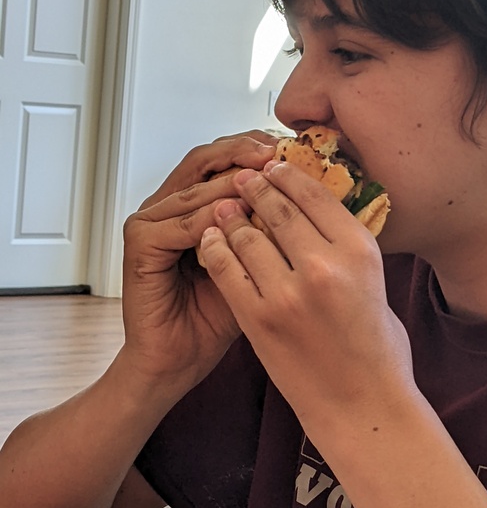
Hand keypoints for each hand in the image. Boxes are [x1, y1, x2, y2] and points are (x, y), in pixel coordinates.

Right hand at [118, 131, 276, 391]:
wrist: (179, 360)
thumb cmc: (219, 318)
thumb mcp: (260, 267)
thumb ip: (277, 232)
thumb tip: (326, 201)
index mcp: (197, 202)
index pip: (229, 158)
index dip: (261, 147)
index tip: (299, 148)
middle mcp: (170, 203)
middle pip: (209, 159)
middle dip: (246, 151)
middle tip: (279, 151)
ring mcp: (151, 219)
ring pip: (197, 186)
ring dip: (232, 181)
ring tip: (266, 177)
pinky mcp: (140, 243)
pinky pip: (182, 223)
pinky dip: (211, 218)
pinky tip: (238, 217)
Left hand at [198, 161, 418, 437]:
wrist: (362, 406)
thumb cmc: (378, 350)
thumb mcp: (377, 286)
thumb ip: (349, 251)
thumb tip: (324, 218)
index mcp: (360, 251)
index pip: (317, 195)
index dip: (290, 176)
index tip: (276, 167)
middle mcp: (324, 265)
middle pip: (279, 209)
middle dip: (256, 187)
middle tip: (243, 177)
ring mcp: (287, 294)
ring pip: (246, 236)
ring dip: (231, 217)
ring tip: (222, 207)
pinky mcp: (258, 320)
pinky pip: (227, 270)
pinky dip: (215, 250)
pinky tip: (210, 241)